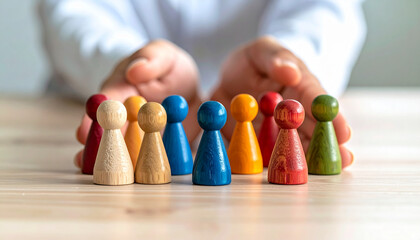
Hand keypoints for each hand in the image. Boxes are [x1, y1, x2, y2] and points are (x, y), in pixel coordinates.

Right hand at [74, 40, 200, 167]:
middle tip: (83, 158)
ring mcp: (135, 133)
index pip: (106, 101)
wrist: (188, 90)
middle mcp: (123, 114)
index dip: (96, 115)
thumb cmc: (170, 67)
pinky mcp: (150, 146)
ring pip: (120, 146)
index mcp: (121, 88)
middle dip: (95, 143)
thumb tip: (135, 71)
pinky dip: (136, 167)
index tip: (85, 128)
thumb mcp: (164, 55)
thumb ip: (151, 59)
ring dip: (107, 159)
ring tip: (91, 173)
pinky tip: (129, 178)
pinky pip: (143, 157)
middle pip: (107, 129)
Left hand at [212, 36, 352, 167]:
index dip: (331, 116)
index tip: (344, 130)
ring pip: (293, 145)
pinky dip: (272, 162)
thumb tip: (292, 72)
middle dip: (327, 143)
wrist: (230, 77)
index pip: (316, 100)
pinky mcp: (258, 140)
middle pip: (312, 128)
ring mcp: (277, 129)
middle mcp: (294, 112)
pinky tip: (283, 173)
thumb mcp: (263, 51)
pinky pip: (265, 152)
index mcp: (300, 86)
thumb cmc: (255, 61)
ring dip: (307, 158)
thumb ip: (276, 60)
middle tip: (344, 158)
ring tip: (324, 171)